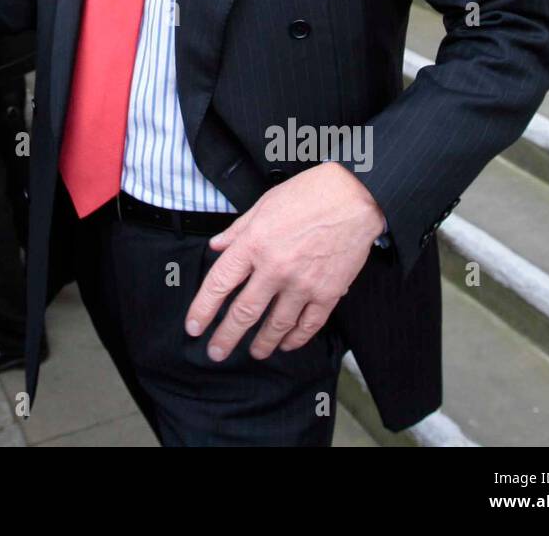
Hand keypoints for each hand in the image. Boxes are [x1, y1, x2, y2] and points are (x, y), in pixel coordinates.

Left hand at [184, 162, 385, 360]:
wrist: (354, 198)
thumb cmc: (308, 194)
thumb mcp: (263, 205)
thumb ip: (238, 230)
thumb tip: (216, 247)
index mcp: (254, 243)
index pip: (219, 283)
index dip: (203, 309)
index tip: (194, 326)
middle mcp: (274, 268)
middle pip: (244, 312)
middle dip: (227, 337)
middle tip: (217, 352)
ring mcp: (302, 284)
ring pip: (276, 325)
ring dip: (262, 343)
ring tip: (254, 353)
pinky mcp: (328, 293)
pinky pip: (308, 325)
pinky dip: (296, 339)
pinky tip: (287, 344)